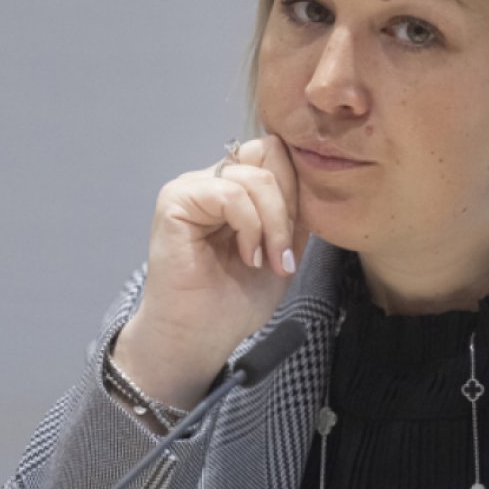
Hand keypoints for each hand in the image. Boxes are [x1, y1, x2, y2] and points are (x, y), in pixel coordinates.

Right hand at [111, 134, 303, 408]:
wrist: (201, 336)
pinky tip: (248, 257)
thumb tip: (312, 174)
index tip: (295, 237)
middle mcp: (214, 179)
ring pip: (255, 176)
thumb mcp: (284, 247)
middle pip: (270, 154)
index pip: (276, 152)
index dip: (295, 189)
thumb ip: (295, 209)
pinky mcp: (176, 200)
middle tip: (282, 253)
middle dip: (286, 208)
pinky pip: (230, 193)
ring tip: (266, 261)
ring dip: (272, 224)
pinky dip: (250, 226)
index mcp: (238, 186)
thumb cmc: (236, 298)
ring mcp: (194, 186)